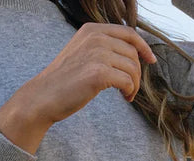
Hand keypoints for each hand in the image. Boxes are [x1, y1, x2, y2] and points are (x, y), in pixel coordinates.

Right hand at [23, 22, 157, 123]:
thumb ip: (101, 48)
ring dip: (134, 84)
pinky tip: (124, 97)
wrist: (43, 97)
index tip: (150, 61)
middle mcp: (95, 37)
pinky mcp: (98, 73)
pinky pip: (127, 81)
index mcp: (92, 30)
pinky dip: (130, 91)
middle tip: (130, 88)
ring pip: (132, 68)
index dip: (143, 47)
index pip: (129, 33)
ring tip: (127, 95)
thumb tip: (130, 54)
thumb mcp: (81, 54)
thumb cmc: (62, 81)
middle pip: (133, 52)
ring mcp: (97, 54)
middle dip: (137, 72)